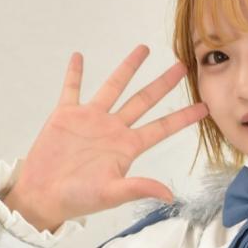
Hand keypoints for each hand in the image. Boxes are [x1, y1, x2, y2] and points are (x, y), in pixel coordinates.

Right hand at [6, 47, 209, 227]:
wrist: (44, 195)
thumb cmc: (78, 199)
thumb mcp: (111, 194)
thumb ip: (139, 188)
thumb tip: (170, 195)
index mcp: (127, 147)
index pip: (161, 128)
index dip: (183, 117)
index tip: (204, 107)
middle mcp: (113, 129)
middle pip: (143, 100)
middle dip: (163, 83)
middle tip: (182, 65)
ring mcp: (90, 119)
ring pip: (114, 86)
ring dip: (128, 68)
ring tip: (143, 49)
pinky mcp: (66, 115)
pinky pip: (71, 88)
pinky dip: (75, 73)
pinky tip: (78, 56)